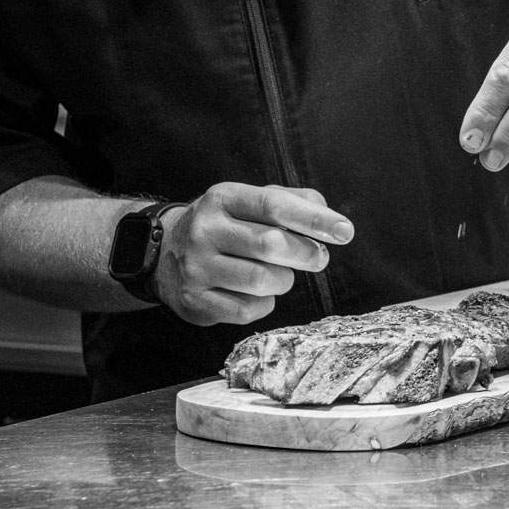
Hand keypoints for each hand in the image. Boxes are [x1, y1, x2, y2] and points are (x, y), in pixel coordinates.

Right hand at [155, 183, 352, 325]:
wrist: (164, 253)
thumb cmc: (223, 226)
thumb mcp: (248, 201)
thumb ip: (289, 200)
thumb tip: (325, 211)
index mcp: (222, 198)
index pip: (273, 205)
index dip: (313, 219)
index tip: (344, 231)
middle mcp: (205, 230)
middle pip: (271, 244)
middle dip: (306, 254)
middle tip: (318, 258)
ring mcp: (196, 267)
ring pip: (262, 281)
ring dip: (284, 280)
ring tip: (280, 274)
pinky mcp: (195, 300)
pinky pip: (247, 310)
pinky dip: (264, 303)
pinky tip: (258, 292)